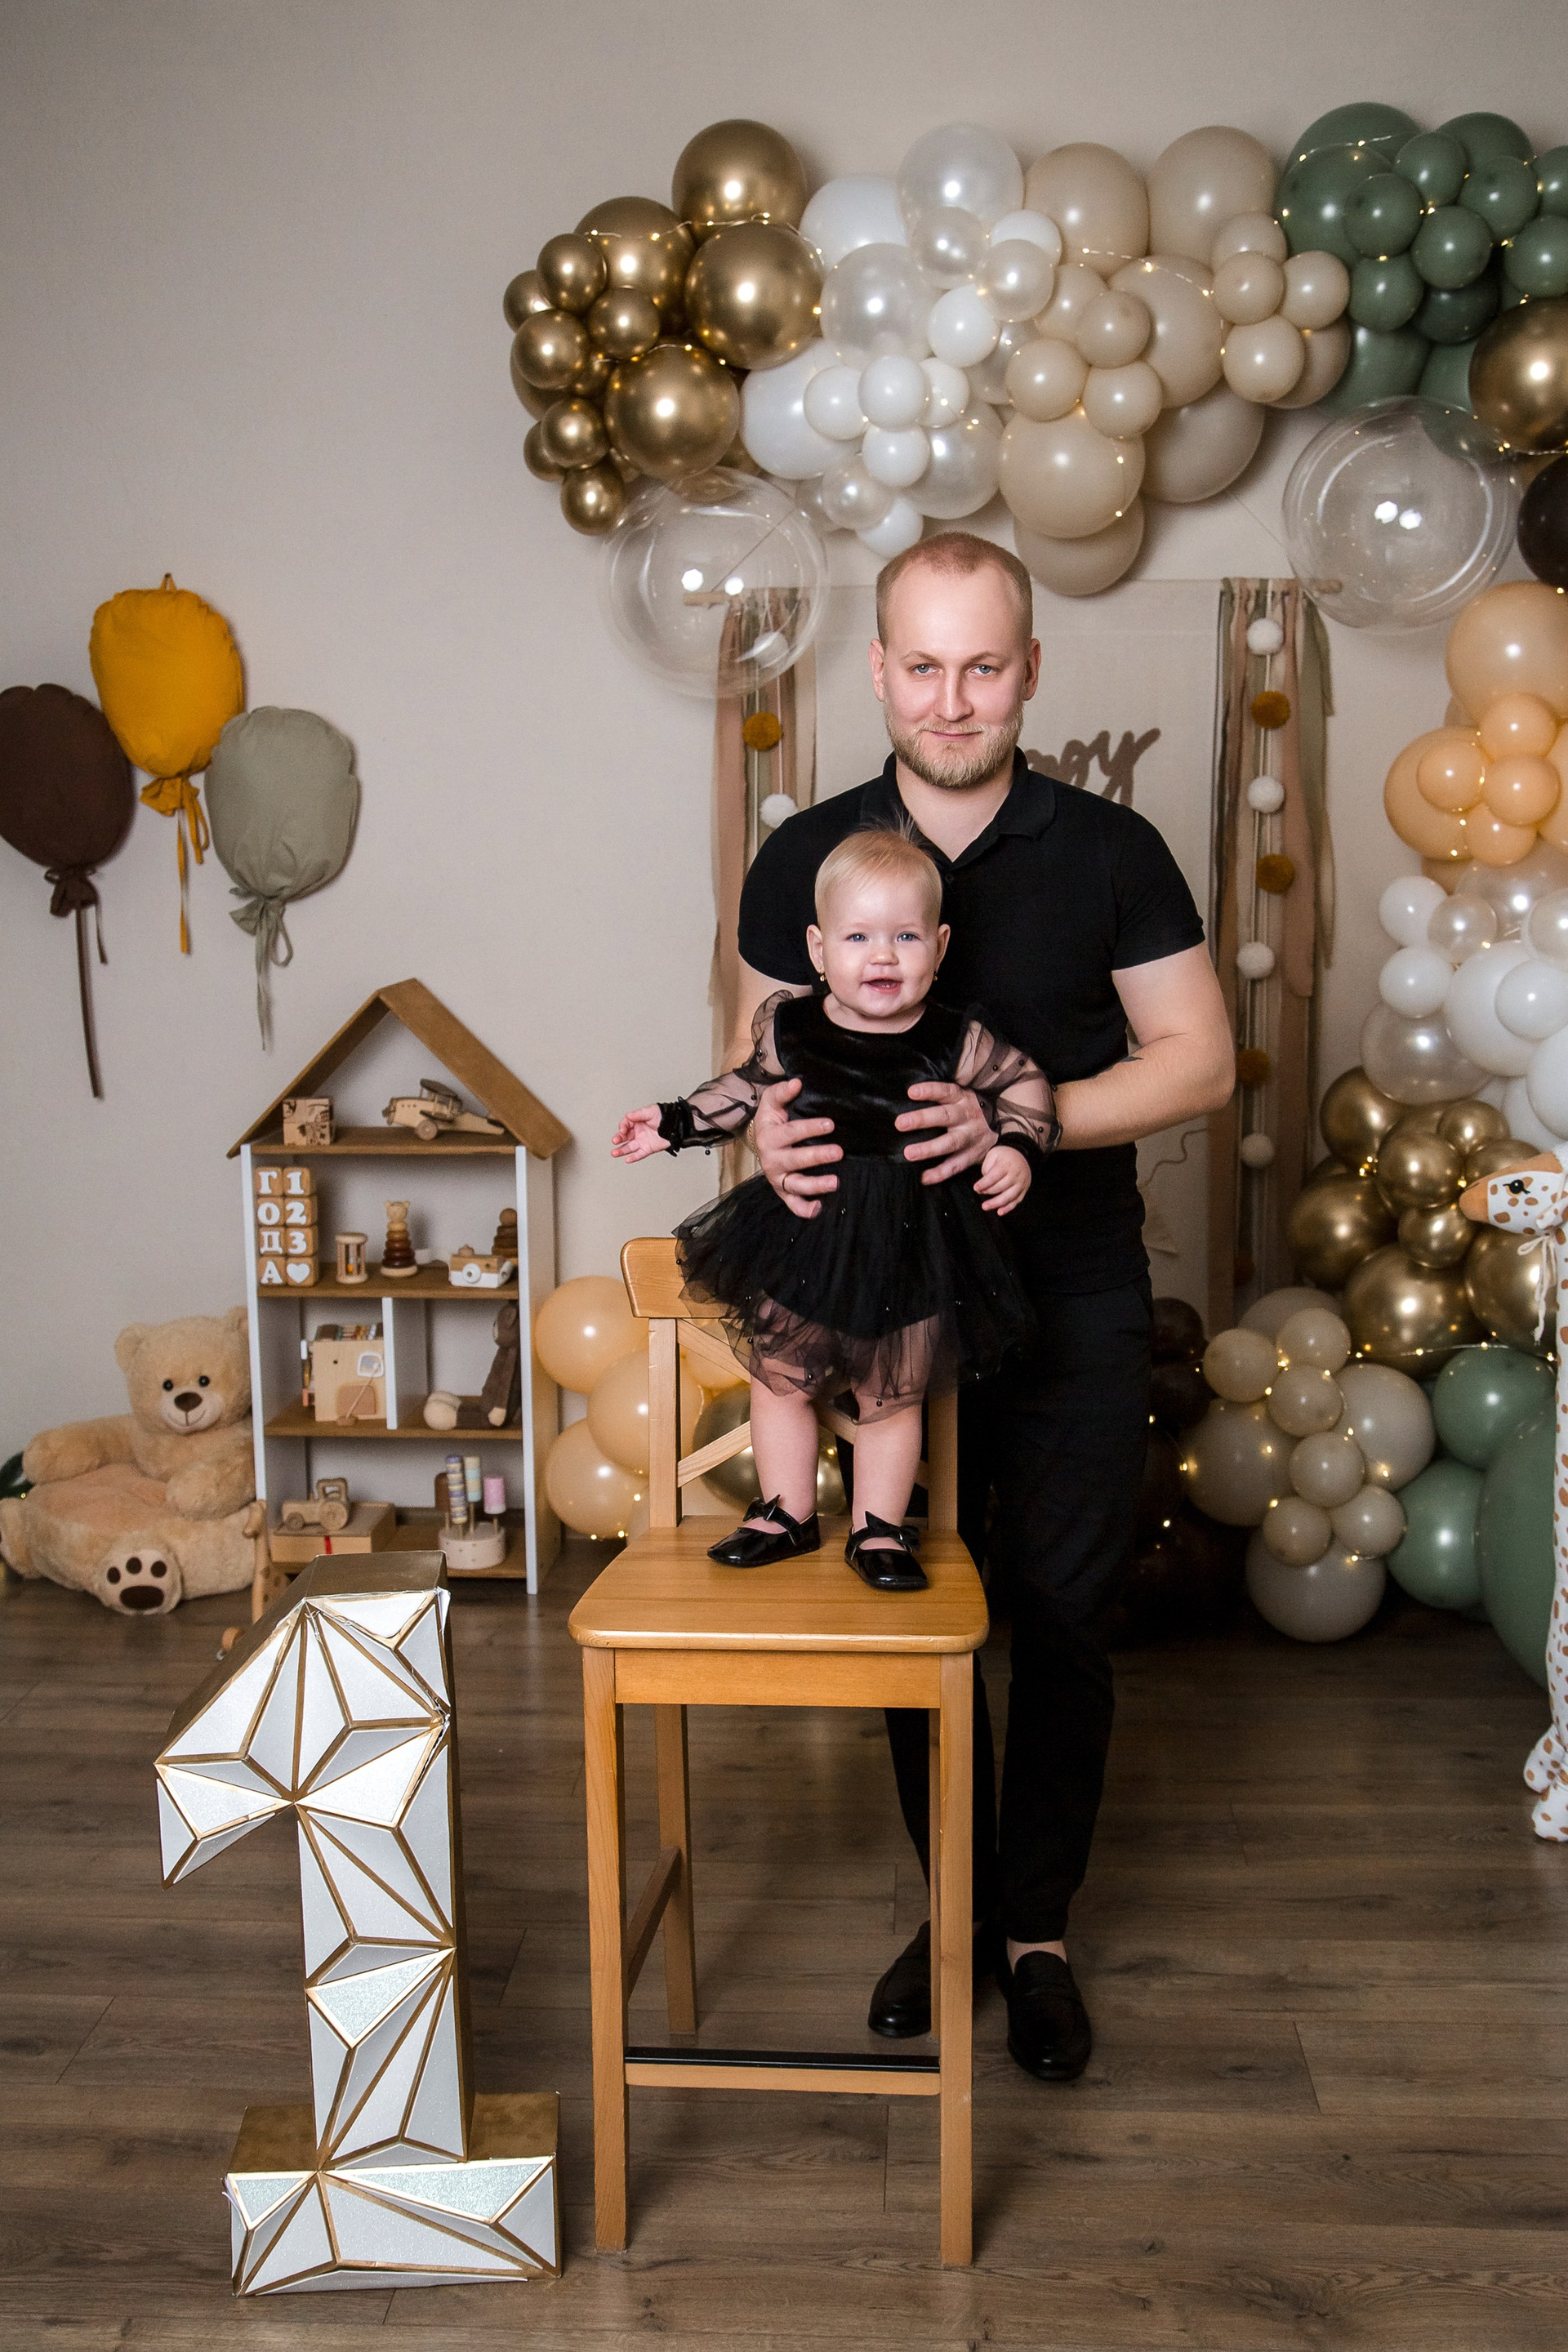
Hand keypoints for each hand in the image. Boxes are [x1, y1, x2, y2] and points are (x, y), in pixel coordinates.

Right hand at [611, 1106, 667, 1161]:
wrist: (676, 1125)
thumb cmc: (664, 1116)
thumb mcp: (650, 1111)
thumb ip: (638, 1114)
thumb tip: (628, 1115)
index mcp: (637, 1122)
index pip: (625, 1124)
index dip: (622, 1127)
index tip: (622, 1130)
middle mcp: (638, 1132)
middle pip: (625, 1137)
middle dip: (619, 1139)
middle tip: (615, 1140)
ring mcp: (642, 1141)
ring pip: (629, 1147)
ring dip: (621, 1150)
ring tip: (614, 1153)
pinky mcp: (648, 1148)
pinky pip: (640, 1154)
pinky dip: (634, 1157)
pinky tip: (628, 1159)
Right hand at [755, 1075, 839, 1220]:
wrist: (760, 1139)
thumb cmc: (773, 1119)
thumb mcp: (772, 1102)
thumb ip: (782, 1091)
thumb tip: (796, 1083)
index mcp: (769, 1136)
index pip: (791, 1133)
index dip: (810, 1128)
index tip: (830, 1125)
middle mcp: (771, 1159)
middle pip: (795, 1160)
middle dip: (817, 1156)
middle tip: (839, 1152)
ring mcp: (777, 1178)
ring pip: (795, 1185)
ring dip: (815, 1185)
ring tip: (836, 1182)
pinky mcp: (783, 1191)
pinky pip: (793, 1204)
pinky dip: (804, 1209)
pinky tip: (820, 1208)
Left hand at [896, 1081, 993, 1186]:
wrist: (1003, 1124)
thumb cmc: (968, 1108)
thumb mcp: (961, 1096)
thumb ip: (940, 1096)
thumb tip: (908, 1095)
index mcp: (961, 1099)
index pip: (945, 1091)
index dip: (929, 1091)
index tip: (911, 1092)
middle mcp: (966, 1116)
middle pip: (945, 1116)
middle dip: (922, 1120)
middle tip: (900, 1123)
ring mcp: (969, 1137)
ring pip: (950, 1143)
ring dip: (929, 1149)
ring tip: (909, 1153)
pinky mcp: (972, 1156)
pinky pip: (955, 1166)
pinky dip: (939, 1173)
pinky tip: (923, 1177)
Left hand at [974, 1143, 1030, 1214]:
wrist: (1022, 1155)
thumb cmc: (1005, 1156)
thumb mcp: (993, 1154)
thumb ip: (987, 1167)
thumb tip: (984, 1182)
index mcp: (1007, 1165)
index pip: (994, 1177)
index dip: (984, 1184)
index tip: (976, 1188)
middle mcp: (1015, 1175)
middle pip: (1000, 1187)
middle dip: (987, 1191)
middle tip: (979, 1192)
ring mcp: (1021, 1183)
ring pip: (1008, 1197)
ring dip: (995, 1204)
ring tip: (985, 1206)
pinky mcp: (1024, 1190)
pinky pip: (1016, 1201)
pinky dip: (1008, 1208)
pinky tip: (1000, 1212)